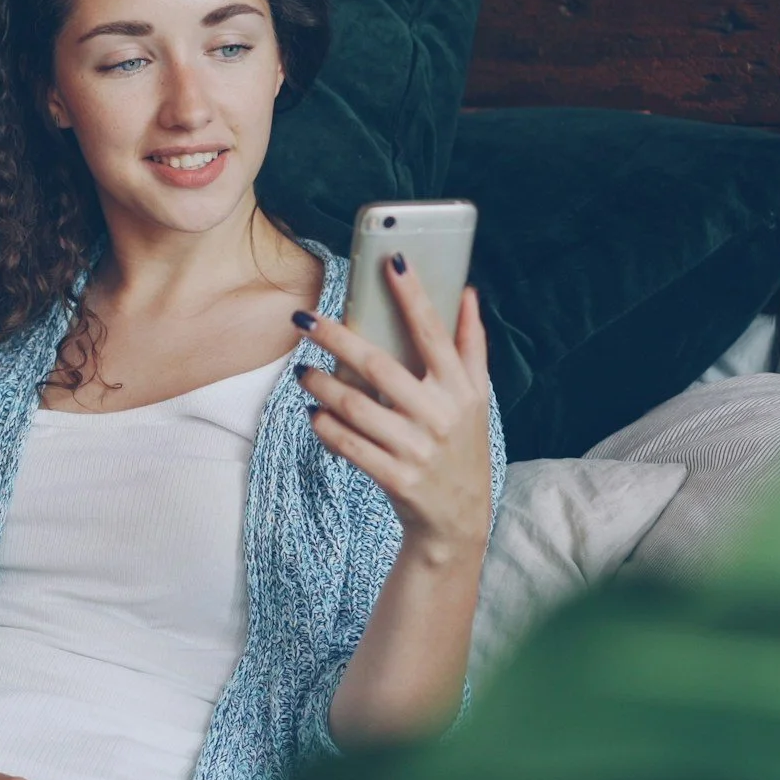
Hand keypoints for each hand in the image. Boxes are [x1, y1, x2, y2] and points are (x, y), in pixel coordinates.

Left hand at [294, 256, 494, 566]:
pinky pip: (348, 444)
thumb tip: (468, 292)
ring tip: (303, 371)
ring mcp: (417, 448)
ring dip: (320, 385)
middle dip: (336, 338)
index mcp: (461, 389)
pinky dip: (325, 427)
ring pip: (354, 406)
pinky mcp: (396, 477)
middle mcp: (440, 415)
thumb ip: (471, 345)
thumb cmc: (462, 445)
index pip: (433, 332)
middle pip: (378, 365)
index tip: (391, 261)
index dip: (413, 295)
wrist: (458, 519)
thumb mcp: (476, 397)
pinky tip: (313, 414)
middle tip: (304, 320)